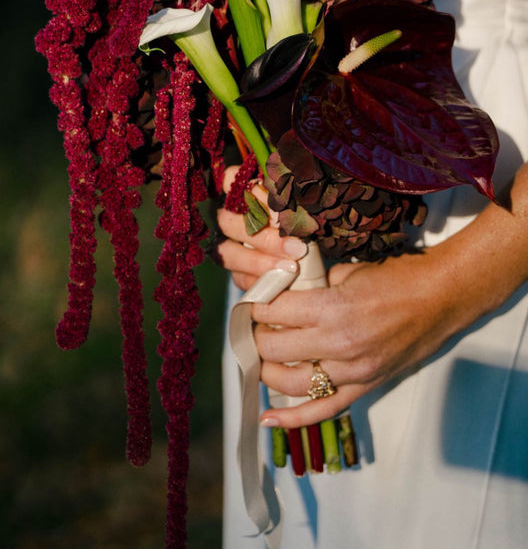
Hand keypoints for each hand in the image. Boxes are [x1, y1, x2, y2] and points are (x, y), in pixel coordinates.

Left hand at [218, 164, 527, 428]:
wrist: (441, 298)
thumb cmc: (398, 277)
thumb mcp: (348, 271)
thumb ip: (313, 285)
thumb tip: (281, 292)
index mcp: (333, 309)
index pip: (273, 312)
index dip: (255, 304)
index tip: (249, 300)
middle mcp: (339, 345)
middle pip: (274, 349)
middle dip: (256, 336)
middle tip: (254, 325)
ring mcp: (353, 372)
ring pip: (291, 383)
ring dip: (267, 371)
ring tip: (261, 357)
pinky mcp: (365, 387)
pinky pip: (323, 410)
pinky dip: (292, 419)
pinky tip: (267, 418)